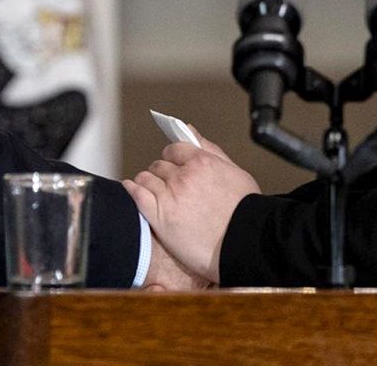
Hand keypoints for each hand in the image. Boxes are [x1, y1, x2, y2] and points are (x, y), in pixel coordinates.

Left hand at [123, 129, 257, 283]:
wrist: (243, 245)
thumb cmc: (244, 212)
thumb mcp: (235, 172)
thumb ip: (210, 149)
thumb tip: (190, 131)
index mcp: (202, 162)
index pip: (174, 149)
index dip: (173, 157)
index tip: (173, 165)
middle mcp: (183, 177)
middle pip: (159, 165)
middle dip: (163, 173)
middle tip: (168, 185)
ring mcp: (170, 196)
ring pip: (146, 178)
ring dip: (148, 183)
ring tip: (155, 193)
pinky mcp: (159, 217)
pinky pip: (137, 195)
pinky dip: (132, 190)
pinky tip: (132, 190)